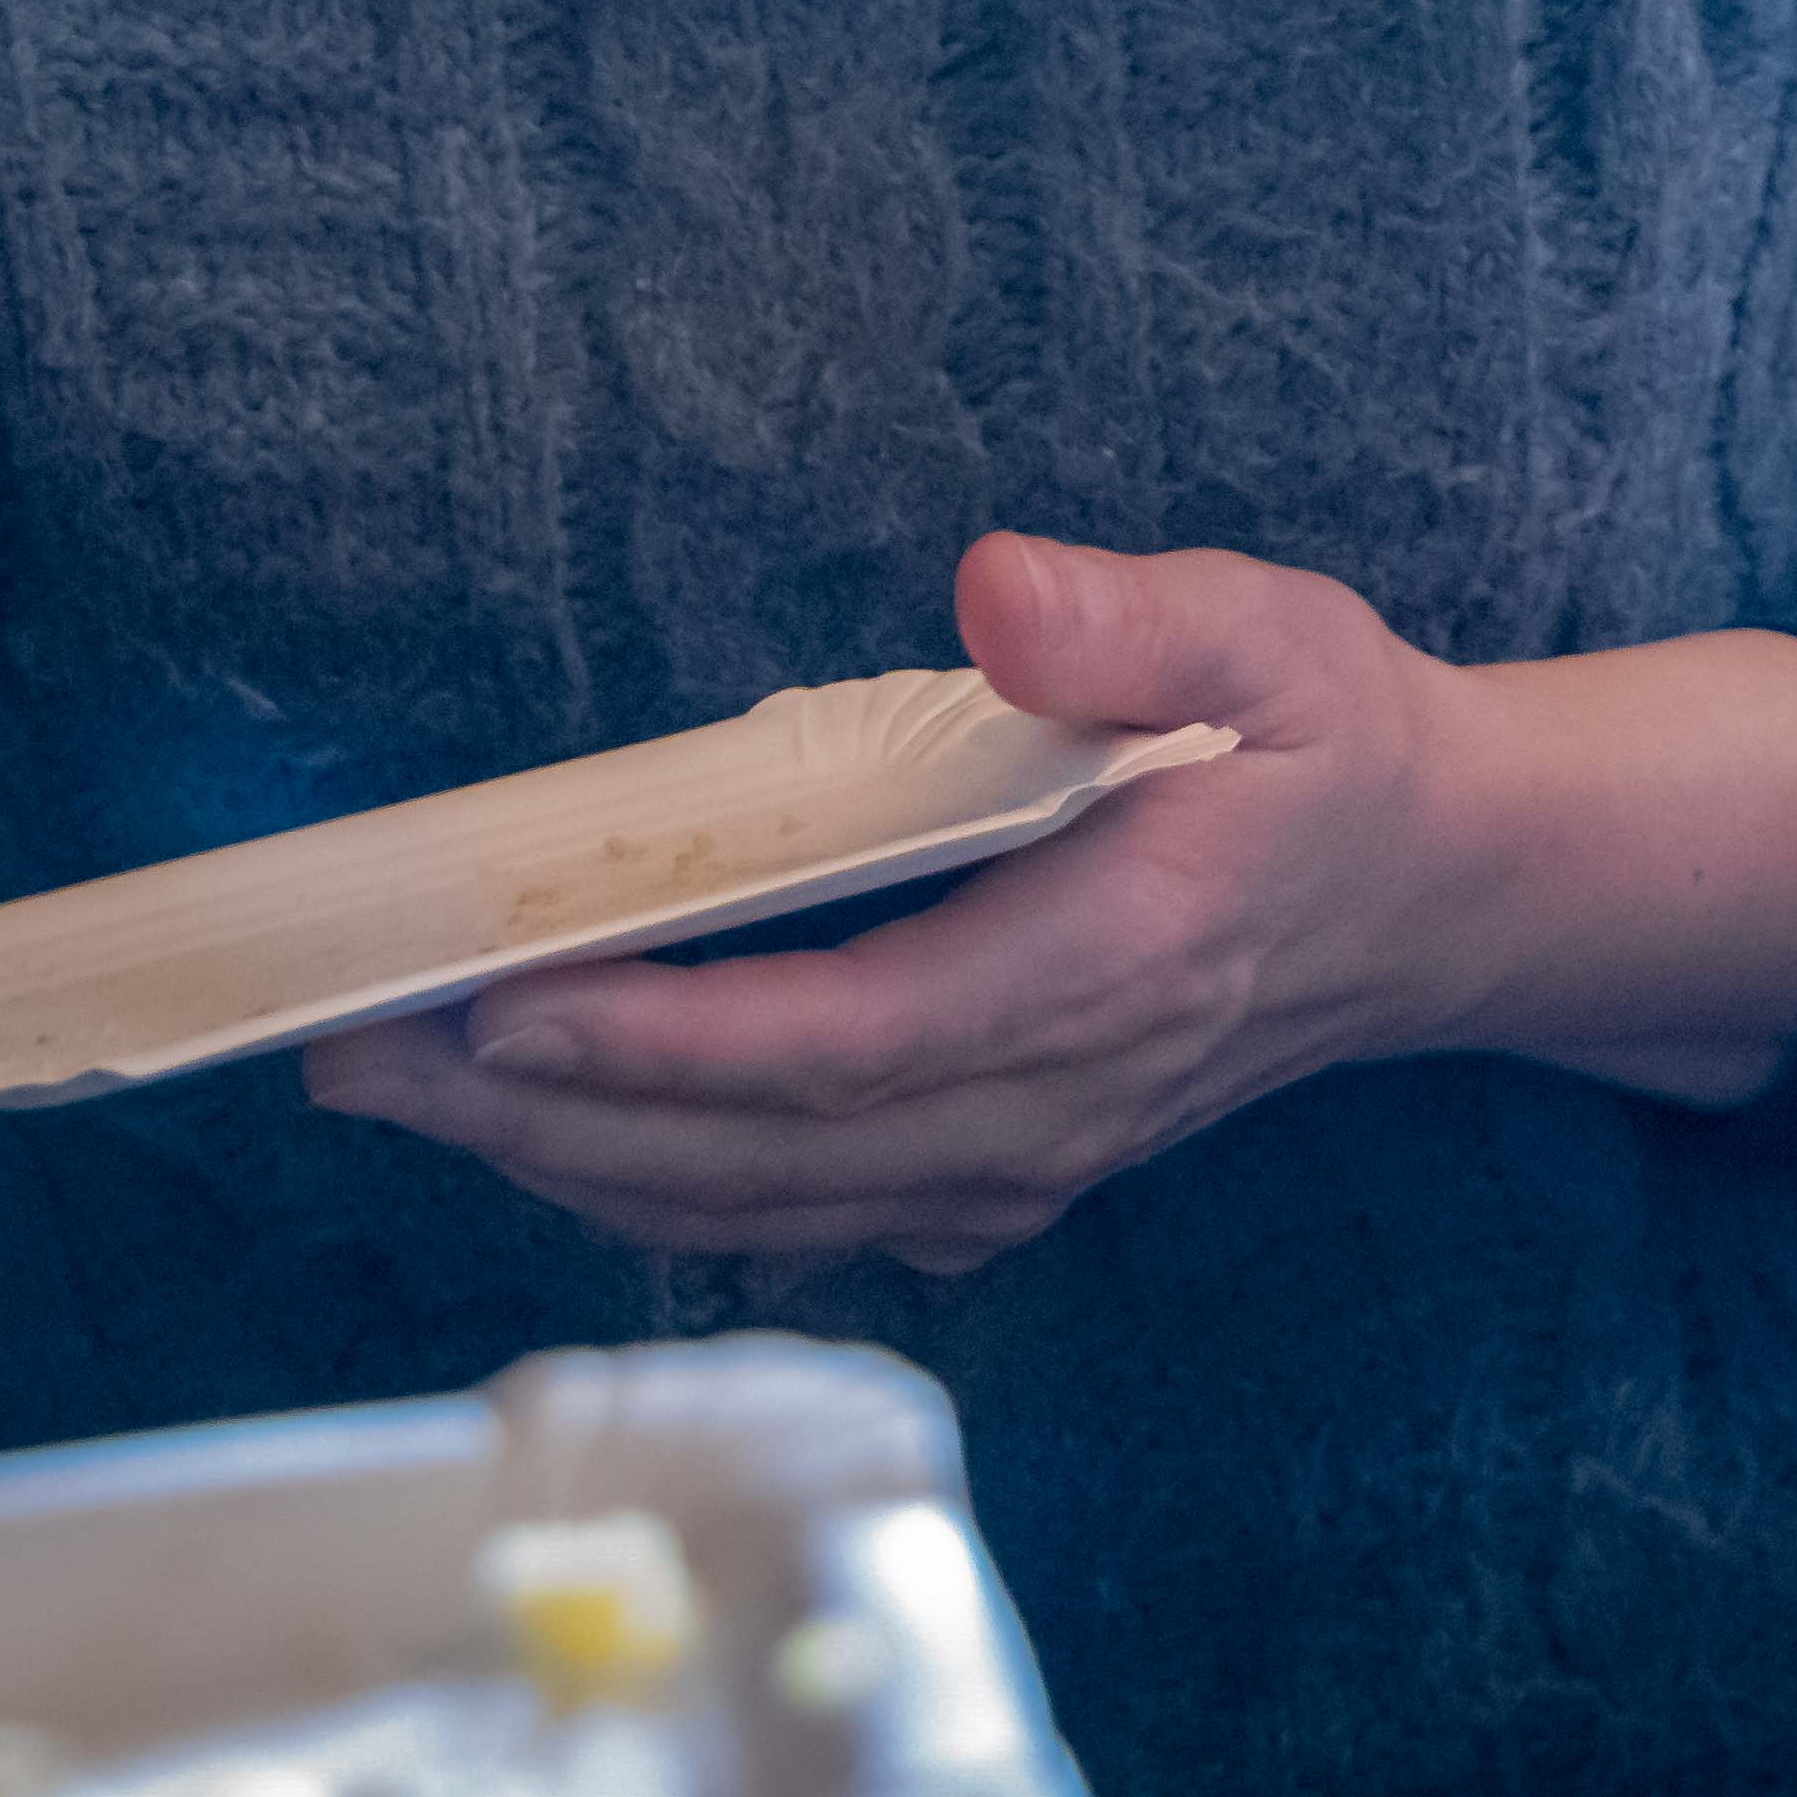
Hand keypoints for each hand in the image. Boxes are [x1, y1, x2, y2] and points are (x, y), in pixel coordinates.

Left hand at [299, 535, 1796, 1276]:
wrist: (1441, 893)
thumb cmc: (1335, 742)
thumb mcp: (1276, 631)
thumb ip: (1135, 615)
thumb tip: (993, 585)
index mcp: (1111, 965)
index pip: (852, 1041)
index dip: (671, 1045)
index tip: (505, 1016)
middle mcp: (1051, 1100)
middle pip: (763, 1150)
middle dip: (543, 1116)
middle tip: (356, 1056)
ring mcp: (1021, 1159)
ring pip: (759, 1200)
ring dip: (567, 1161)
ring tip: (396, 1092)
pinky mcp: (995, 1172)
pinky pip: (800, 1210)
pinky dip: (659, 1188)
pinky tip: (547, 1136)